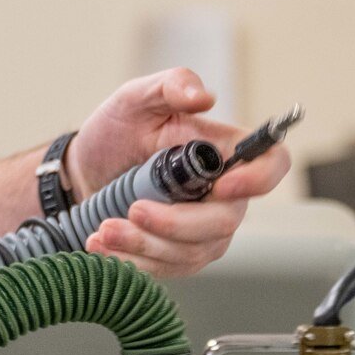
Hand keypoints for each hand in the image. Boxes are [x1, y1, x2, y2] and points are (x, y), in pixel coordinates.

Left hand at [66, 68, 291, 278]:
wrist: (83, 171)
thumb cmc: (116, 132)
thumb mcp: (135, 98)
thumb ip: (170, 86)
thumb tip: (203, 95)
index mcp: (223, 150)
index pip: (271, 163)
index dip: (258, 179)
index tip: (220, 186)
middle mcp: (222, 193)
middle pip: (225, 221)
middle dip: (176, 223)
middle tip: (134, 209)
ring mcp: (203, 228)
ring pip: (194, 251)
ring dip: (145, 245)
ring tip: (104, 230)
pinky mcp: (179, 254)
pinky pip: (169, 268)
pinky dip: (134, 261)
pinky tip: (104, 246)